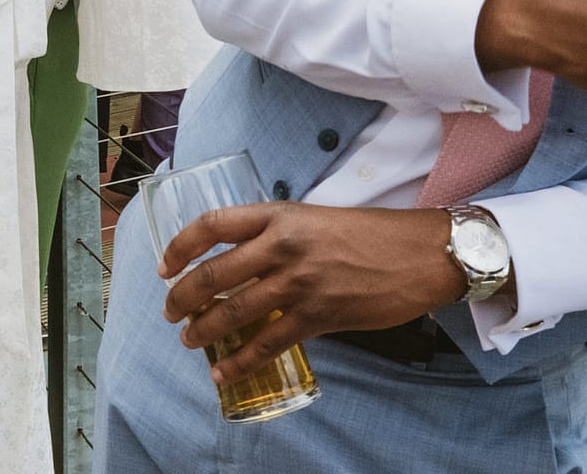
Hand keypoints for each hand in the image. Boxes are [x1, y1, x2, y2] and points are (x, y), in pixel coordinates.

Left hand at [158, 203, 462, 384]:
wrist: (421, 253)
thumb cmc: (371, 234)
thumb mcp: (315, 218)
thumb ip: (279, 236)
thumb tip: (245, 262)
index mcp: (279, 216)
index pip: (212, 225)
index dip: (180, 246)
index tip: (165, 266)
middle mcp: (282, 246)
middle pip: (213, 273)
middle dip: (182, 298)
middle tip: (170, 313)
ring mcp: (299, 282)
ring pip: (234, 311)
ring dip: (204, 331)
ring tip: (189, 341)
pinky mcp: (319, 316)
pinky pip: (268, 343)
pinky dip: (240, 361)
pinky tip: (224, 371)